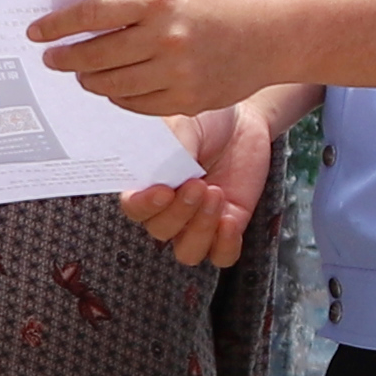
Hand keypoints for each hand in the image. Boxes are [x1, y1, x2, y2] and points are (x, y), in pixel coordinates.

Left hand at [24, 0, 265, 118]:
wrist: (270, 36)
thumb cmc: (216, 3)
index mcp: (160, 1)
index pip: (93, 13)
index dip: (58, 24)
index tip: (36, 32)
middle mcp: (167, 38)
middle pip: (96, 55)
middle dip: (66, 58)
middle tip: (51, 59)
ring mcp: (178, 74)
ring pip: (112, 85)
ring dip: (88, 80)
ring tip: (81, 73)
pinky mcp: (187, 101)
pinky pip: (136, 104)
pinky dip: (118, 96)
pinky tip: (113, 86)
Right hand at [121, 99, 276, 269]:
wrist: (242, 122)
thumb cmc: (204, 119)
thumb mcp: (183, 124)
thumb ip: (172, 148)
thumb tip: (168, 169)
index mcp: (148, 183)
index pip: (133, 208)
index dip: (145, 206)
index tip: (163, 190)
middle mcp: (168, 208)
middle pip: (161, 231)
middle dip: (180, 212)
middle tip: (198, 184)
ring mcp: (198, 220)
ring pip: (188, 251)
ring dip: (200, 230)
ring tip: (215, 195)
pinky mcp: (228, 225)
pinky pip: (222, 255)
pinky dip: (226, 245)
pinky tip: (229, 220)